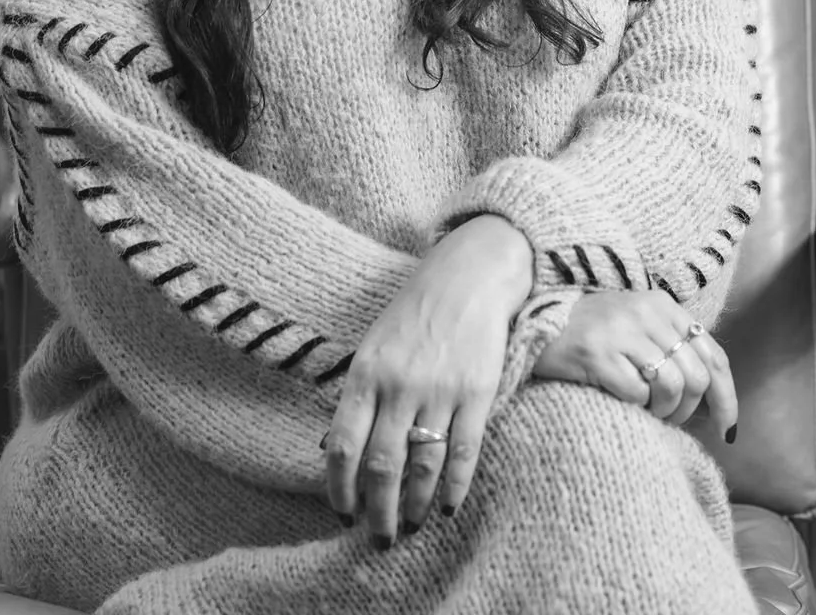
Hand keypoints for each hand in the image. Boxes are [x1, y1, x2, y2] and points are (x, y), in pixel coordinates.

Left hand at [322, 214, 531, 546]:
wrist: (468, 277)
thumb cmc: (414, 314)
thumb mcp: (374, 345)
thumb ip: (361, 394)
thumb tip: (341, 452)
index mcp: (366, 373)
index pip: (343, 445)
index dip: (339, 488)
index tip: (342, 514)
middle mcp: (400, 385)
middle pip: (382, 465)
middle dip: (378, 511)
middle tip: (378, 539)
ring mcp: (440, 390)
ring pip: (422, 465)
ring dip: (414, 505)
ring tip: (410, 527)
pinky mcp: (477, 393)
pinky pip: (463, 452)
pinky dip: (454, 486)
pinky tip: (446, 507)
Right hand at [532, 290, 737, 440]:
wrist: (539, 325)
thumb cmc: (596, 336)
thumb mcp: (641, 332)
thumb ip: (677, 354)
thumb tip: (718, 406)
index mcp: (663, 306)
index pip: (713, 355)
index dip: (727, 397)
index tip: (727, 428)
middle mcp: (646, 312)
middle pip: (697, 376)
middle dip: (690, 410)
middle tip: (670, 419)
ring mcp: (621, 330)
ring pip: (673, 386)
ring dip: (665, 411)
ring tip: (647, 411)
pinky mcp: (597, 352)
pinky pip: (638, 393)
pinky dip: (637, 406)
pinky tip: (624, 401)